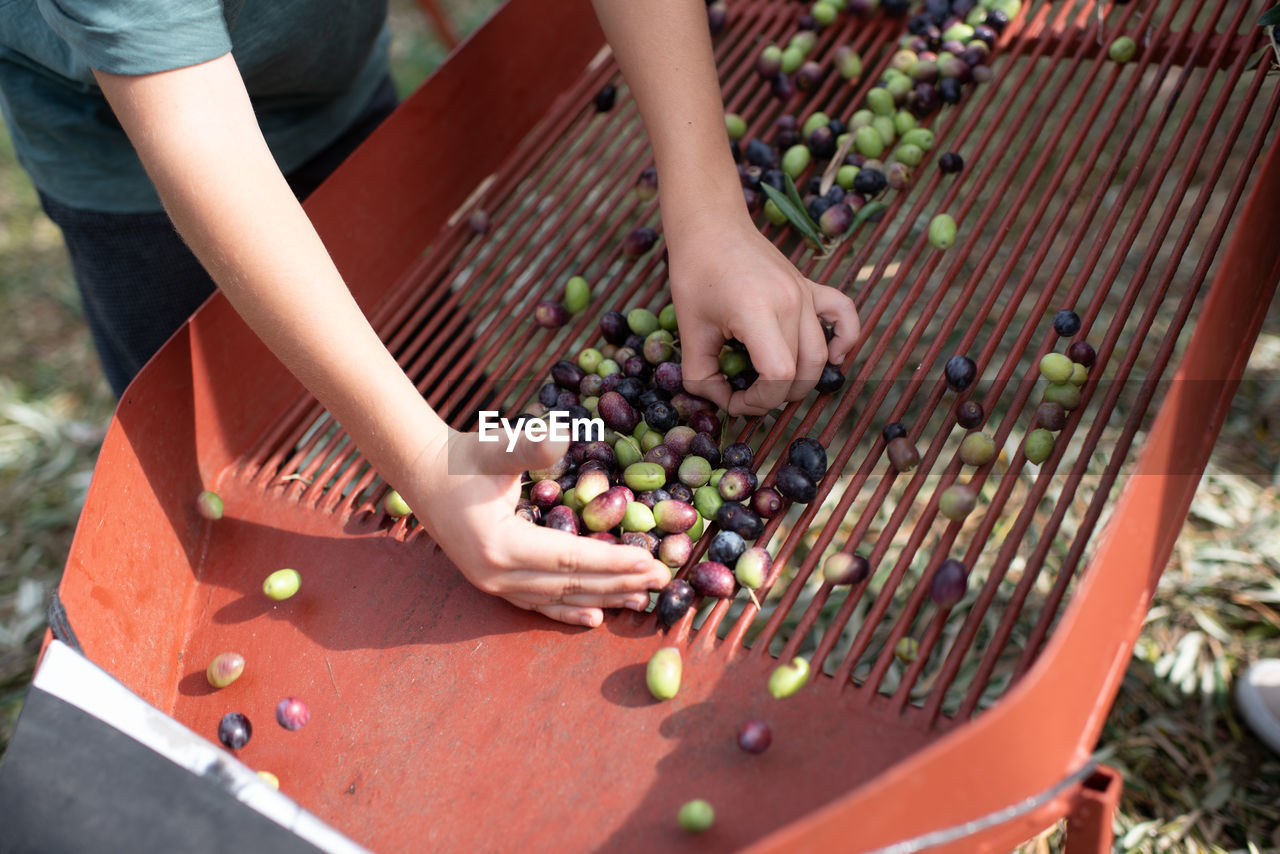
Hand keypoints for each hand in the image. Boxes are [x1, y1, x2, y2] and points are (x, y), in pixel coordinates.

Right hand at [401, 430, 671, 627]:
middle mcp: (496, 574)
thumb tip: (562, 438)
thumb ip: (530, 446)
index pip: (571, 559)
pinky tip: (594, 618)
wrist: (424, 475)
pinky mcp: (493, 584)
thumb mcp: (497, 447)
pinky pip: (537, 604)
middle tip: (664, 580)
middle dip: (620, 583)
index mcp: (500, 544)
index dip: (613, 562)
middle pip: (570, 584)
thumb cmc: (463, 458)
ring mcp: (492, 584)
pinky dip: (568, 611)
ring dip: (602, 599)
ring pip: (558, 598)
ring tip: (642, 599)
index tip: (651, 562)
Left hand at [665, 212, 860, 415]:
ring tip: (775, 386)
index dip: (760, 402)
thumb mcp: (689, 331)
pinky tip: (835, 357)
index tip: (736, 402)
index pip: (779, 376)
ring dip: (802, 381)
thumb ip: (702, 375)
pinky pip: (845, 314)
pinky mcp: (810, 286)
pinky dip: (846, 339)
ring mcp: (805, 292)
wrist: (710, 225)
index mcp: (757, 312)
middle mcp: (790, 302)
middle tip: (747, 396)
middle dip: (775, 396)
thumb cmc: (694, 274)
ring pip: (821, 354)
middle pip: (802, 371)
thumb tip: (722, 401)